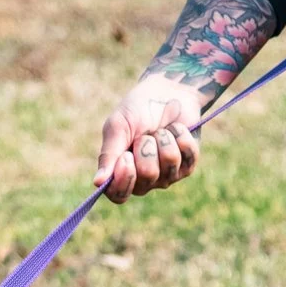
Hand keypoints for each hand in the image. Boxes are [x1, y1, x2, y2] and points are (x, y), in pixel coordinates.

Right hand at [93, 74, 205, 203]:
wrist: (166, 91)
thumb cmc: (137, 109)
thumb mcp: (118, 127)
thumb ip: (109, 155)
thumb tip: (97, 182)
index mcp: (120, 173)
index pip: (119, 195)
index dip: (124, 179)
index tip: (126, 157)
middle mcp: (143, 180)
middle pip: (147, 176)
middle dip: (147, 147)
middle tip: (145, 134)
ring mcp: (166, 175)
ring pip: (169, 164)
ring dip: (164, 139)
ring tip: (160, 130)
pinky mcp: (187, 166)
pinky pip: (188, 155)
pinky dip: (180, 135)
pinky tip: (175, 129)